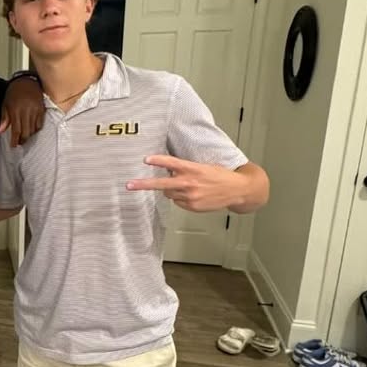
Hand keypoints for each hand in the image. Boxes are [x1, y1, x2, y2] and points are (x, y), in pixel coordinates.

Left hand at [0, 76, 44, 146]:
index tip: (13, 145)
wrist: (27, 81)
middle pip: (26, 132)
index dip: (15, 140)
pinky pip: (40, 124)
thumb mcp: (5, 105)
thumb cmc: (14, 92)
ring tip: (24, 137)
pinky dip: (36, 129)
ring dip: (29, 135)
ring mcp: (35, 111)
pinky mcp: (42, 110)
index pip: (16, 130)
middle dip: (22, 140)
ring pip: (33, 130)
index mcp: (16, 110)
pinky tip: (32, 129)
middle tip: (19, 143)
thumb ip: (4, 119)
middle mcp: (26, 111)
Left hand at [125, 154, 250, 211]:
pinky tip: (194, 194)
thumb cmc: (220, 176)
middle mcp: (190, 183)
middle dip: (143, 185)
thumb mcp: (203, 167)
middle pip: (161, 184)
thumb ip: (185, 169)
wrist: (237, 190)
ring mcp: (190, 197)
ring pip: (169, 193)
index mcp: (193, 169)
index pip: (172, 163)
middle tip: (129, 185)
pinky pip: (178, 202)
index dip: (158, 161)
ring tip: (186, 186)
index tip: (146, 159)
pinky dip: (181, 198)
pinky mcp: (192, 207)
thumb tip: (168, 171)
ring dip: (171, 189)